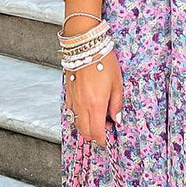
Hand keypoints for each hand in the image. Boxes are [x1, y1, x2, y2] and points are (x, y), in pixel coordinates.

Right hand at [62, 22, 123, 145]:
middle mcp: (82, 106)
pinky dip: (79, 114)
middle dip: (94, 135)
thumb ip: (117, 104)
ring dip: (86, 125)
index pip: (97, 132)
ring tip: (97, 116)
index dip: (102, 139)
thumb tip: (116, 118)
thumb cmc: (103, 63)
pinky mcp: (68, 93)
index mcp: (96, 105)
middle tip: (105, 126)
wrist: (85, 47)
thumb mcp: (117, 83)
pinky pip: (71, 110)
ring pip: (76, 123)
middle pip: (85, 131)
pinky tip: (87, 106)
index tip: (107, 138)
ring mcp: (73, 100)